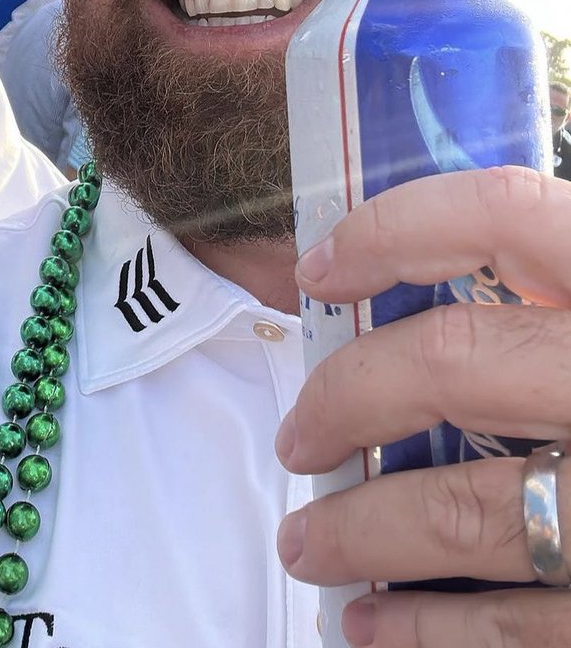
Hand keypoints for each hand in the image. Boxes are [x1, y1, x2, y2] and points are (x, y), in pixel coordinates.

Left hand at [276, 167, 570, 645]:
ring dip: (359, 532)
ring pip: (463, 512)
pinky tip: (375, 630)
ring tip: (308, 542)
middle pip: (454, 365)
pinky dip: (429, 635)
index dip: (395, 229)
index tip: (321, 267)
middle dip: (348, 396)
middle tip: (299, 434)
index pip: (501, 214)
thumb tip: (458, 258)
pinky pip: (521, 630)